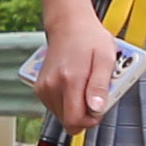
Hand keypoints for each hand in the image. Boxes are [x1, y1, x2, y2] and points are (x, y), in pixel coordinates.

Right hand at [35, 6, 125, 138]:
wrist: (68, 24)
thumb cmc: (89, 38)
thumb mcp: (106, 59)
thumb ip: (100, 86)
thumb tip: (96, 109)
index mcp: (69, 80)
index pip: (75, 121)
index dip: (91, 121)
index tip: (99, 107)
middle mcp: (52, 86)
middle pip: (69, 121)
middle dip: (85, 114)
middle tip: (94, 94)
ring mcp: (43, 88)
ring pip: (62, 116)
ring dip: (76, 107)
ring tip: (84, 86)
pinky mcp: (40, 88)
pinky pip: (57, 107)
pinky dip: (67, 102)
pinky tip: (74, 85)